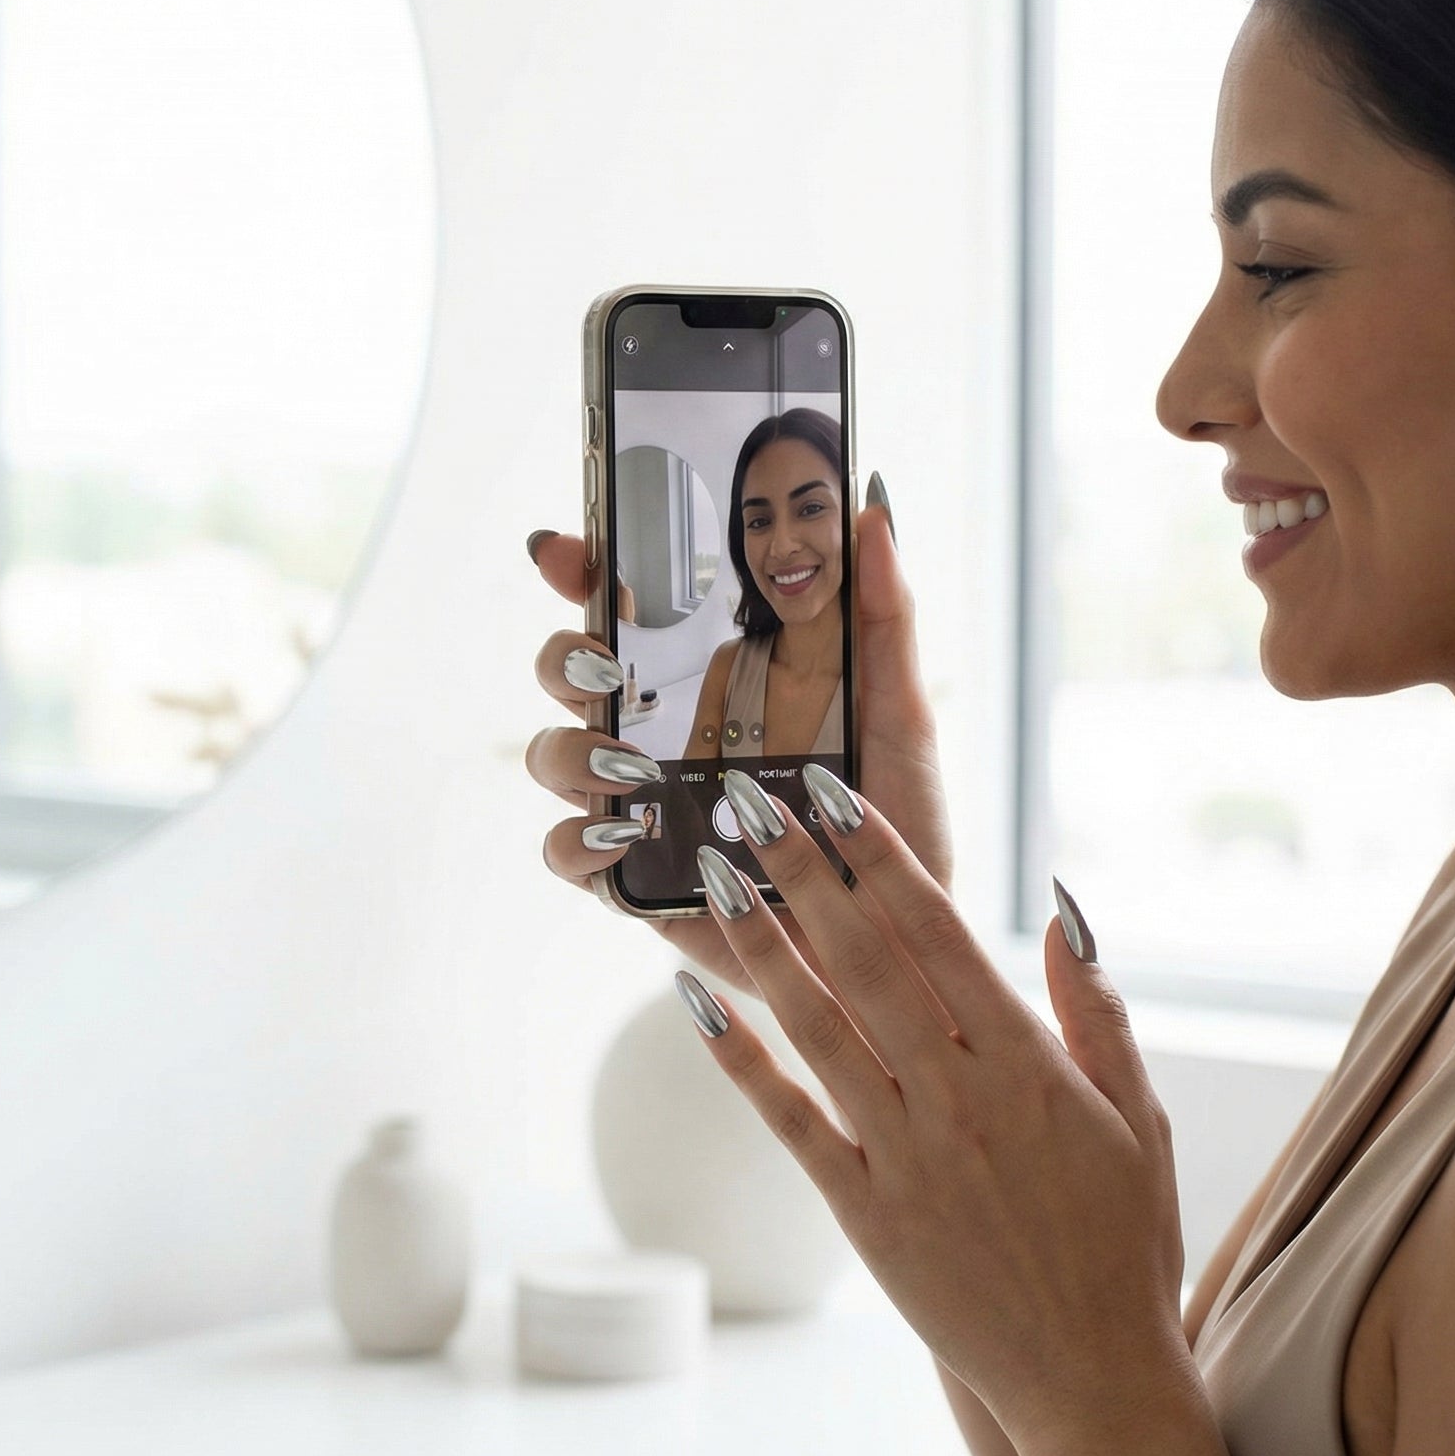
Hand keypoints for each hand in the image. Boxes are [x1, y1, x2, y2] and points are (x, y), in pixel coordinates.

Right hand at [525, 479, 955, 991]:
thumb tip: (873, 511)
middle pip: (569, 674)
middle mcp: (658, 736)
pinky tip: (623, 833)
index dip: (584, 569)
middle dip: (566, 657)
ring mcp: (636, 806)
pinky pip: (568, 855)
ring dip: (571, 749)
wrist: (898, 945)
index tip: (572, 548)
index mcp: (709, 682)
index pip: (625, 610)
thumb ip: (883, 615)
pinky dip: (578, 840)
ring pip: (555, 757)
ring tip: (629, 764)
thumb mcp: (900, 712)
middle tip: (610, 665)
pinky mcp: (632, 882)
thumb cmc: (895, 828)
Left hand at [680, 769, 1192, 1454]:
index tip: (832, 794)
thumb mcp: (1140, 1117)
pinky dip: (740, 1061)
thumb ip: (1094, 1010)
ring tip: (711, 875)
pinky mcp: (863, 1212)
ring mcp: (904, 1156)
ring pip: (818, 1028)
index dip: (879, 858)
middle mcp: (959, 1099)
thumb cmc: (1123, 1242)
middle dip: (802, 874)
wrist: (1094, 1380)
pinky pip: (790, 1122)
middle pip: (865, 963)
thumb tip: (1059, 907)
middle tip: (745, 800)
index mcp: (1028, 1065)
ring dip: (760, 945)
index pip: (938, 933)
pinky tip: (693, 1002)